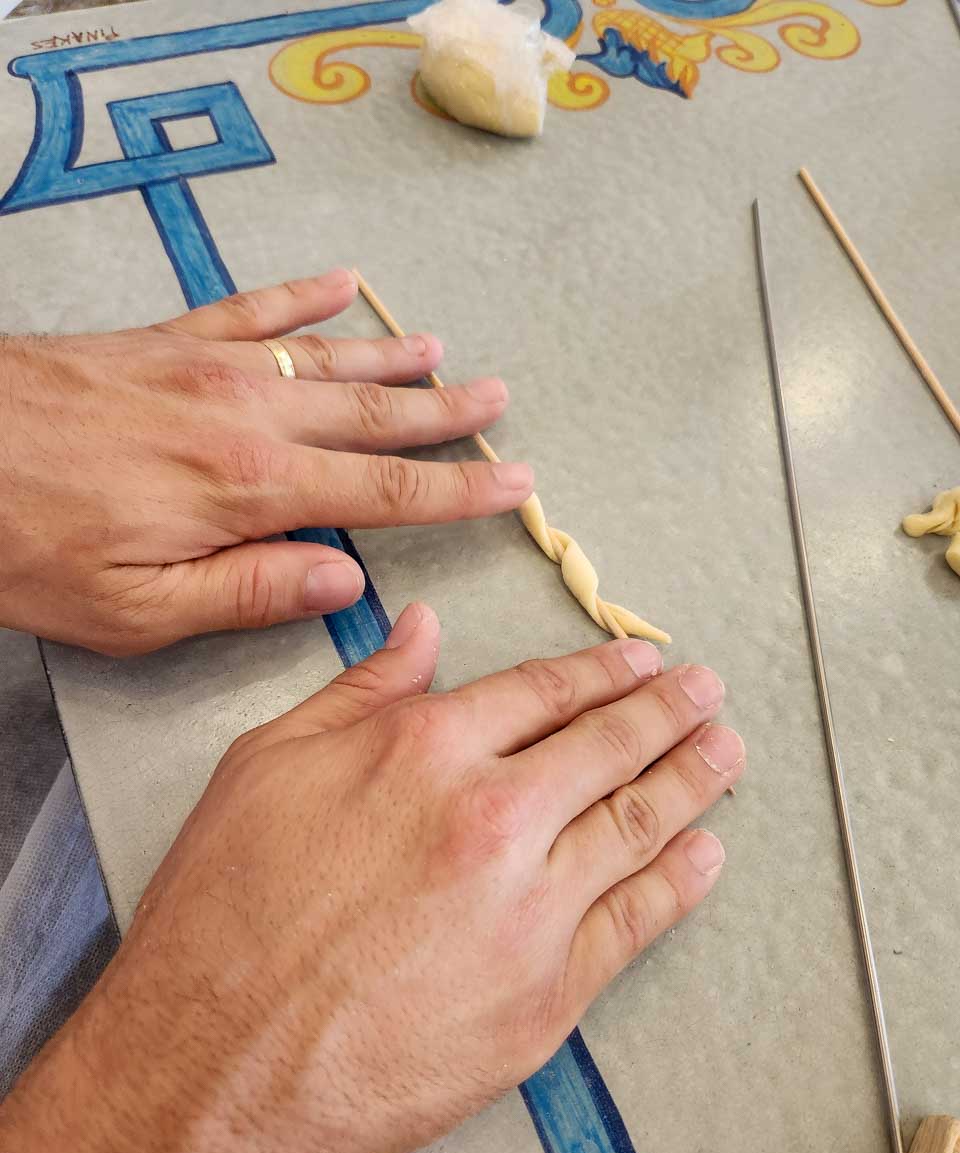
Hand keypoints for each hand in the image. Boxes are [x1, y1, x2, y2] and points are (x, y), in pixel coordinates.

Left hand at [0, 270, 530, 653]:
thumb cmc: (24, 544)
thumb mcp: (136, 610)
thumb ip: (250, 591)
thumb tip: (347, 578)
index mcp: (250, 491)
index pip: (386, 490)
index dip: (458, 490)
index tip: (511, 481)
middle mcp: (245, 418)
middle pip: (372, 413)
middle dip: (444, 412)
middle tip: (498, 401)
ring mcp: (206, 367)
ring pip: (325, 358)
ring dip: (391, 357)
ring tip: (444, 352)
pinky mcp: (164, 340)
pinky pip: (251, 309)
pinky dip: (302, 296)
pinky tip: (341, 284)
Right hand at [0, 606, 743, 1152]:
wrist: (215, 1064)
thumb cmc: (226, 915)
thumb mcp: (268, 764)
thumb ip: (360, 692)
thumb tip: (421, 634)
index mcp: (426, 750)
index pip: (542, 691)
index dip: (600, 670)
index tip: (639, 660)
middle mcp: (491, 817)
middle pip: (607, 746)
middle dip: (666, 710)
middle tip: (704, 691)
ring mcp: (530, 907)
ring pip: (638, 824)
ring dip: (693, 779)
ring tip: (725, 749)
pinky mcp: (547, 994)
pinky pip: (636, 921)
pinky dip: (680, 881)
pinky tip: (705, 853)